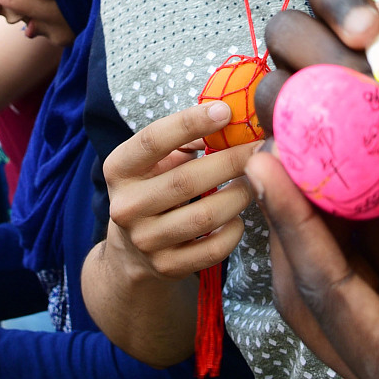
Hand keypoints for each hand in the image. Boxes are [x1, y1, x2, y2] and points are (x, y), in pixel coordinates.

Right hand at [102, 101, 250, 282]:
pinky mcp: (167, 267)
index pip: (152, 141)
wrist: (132, 251)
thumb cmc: (154, 188)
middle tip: (259, 149)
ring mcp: (145, 241)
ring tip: (254, 182)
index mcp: (119, 169)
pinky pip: (213, 248)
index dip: (190, 123)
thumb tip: (230, 122)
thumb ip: (186, 139)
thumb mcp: (157, 161)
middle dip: (231, 161)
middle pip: (186, 180)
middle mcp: (125, 206)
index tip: (226, 111)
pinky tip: (238, 216)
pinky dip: (234, 230)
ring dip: (238, 195)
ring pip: (204, 217)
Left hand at [246, 50, 378, 378]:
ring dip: (313, 223)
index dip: (292, 223)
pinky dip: (346, 229)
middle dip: (290, 223)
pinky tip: (341, 179)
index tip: (266, 163)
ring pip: (327, 282)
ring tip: (296, 157)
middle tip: (272, 152)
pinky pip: (357, 275)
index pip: (324, 292)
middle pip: (310, 292)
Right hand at [256, 0, 378, 213]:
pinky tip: (320, 175)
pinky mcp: (288, 179)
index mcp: (373, 53)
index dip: (340, 2)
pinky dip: (285, 161)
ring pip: (273, 92)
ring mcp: (302, 127)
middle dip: (316, 47)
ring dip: (299, 103)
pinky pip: (267, 159)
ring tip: (347, 139)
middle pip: (287, 33)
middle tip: (359, 81)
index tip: (368, 34)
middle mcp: (328, 80)